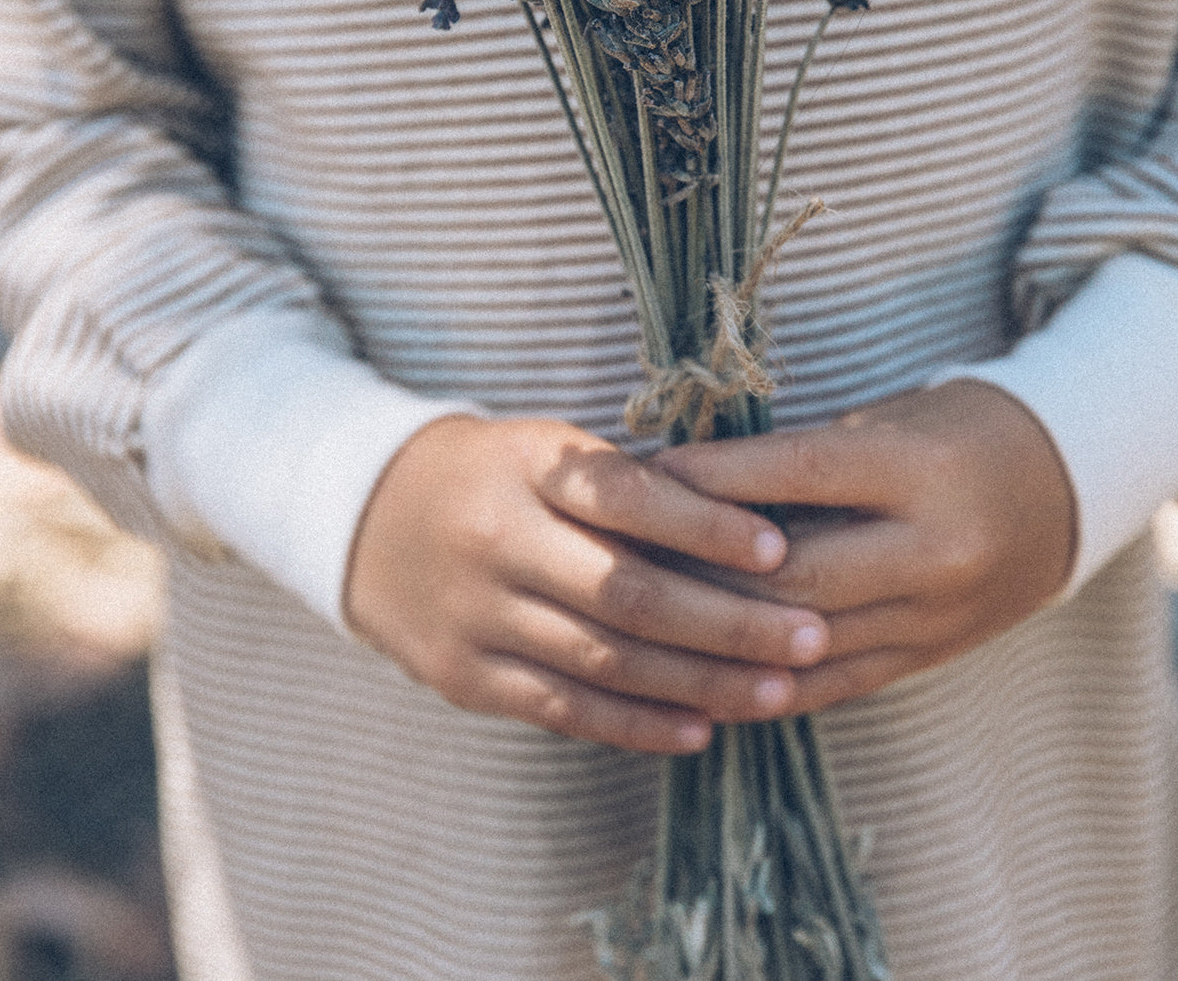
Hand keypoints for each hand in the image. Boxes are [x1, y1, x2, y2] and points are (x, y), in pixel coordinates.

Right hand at [343, 414, 830, 752]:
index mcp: (524, 466)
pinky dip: (637, 724)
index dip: (706, 526)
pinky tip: (700, 728)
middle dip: (730, 622)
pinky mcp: (462, 677)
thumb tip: (749, 523)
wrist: (366, 518)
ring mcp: (474, 615)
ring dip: (701, 682)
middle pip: (628, 594)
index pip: (626, 496)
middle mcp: (495, 539)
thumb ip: (627, 486)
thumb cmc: (492, 475)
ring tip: (779, 691)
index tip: (780, 548)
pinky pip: (564, 709)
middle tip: (811, 636)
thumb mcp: (544, 449)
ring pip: (605, 662)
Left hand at [653, 379, 1076, 711]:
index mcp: (923, 472)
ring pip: (806, 644)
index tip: (643, 474)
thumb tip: (683, 479)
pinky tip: (696, 678)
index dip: (715, 478)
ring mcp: (934, 618)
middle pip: (796, 576)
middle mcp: (934, 551)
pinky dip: (759, 686)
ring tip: (641, 624)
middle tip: (625, 558)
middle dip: (701, 570)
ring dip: (716, 637)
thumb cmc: (946, 435)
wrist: (1056, 494)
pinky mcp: (925, 661)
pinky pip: (830, 687)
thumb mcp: (885, 422)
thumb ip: (800, 457)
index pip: (800, 474)